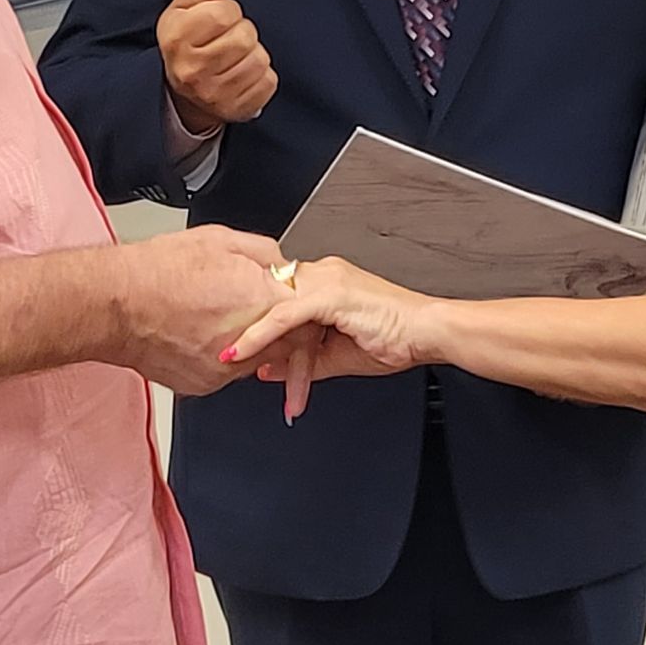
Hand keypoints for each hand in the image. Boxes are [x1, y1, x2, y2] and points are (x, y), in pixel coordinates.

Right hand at [112, 227, 287, 396]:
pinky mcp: (203, 384)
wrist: (116, 302)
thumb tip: (278, 263)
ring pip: (255, 361)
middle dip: (280, 331)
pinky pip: (224, 373)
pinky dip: (219, 357)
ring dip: (249, 345)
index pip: (306, 319)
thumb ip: (263, 253)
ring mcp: (225, 369)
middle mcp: (249, 342)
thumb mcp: (221, 239)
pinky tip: (197, 333)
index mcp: (263, 302)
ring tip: (216, 318)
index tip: (292, 308)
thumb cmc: (159, 271)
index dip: (301, 312)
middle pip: (287, 345)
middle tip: (258, 315)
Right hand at [159, 0, 276, 130]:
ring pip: (259, 60)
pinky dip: (262, 75)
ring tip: (237, 56)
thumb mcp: (182, 10)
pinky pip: (268, 82)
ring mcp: (215, 95)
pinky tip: (244, 73)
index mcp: (176, 40)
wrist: (184, 93)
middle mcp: (192, 71)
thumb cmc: (187, 43)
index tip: (221, 16)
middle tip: (229, 37)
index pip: (221, 13)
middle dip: (242, 30)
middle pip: (244, 37)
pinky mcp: (236, 109)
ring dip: (254, 53)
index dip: (228, 9)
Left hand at [220, 256, 440, 419]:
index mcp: (325, 282)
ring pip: (272, 303)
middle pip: (269, 295)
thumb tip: (266, 370)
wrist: (429, 333)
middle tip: (215, 346)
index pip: (276, 294)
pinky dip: (261, 334)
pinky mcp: (332, 294)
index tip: (229, 340)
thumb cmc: (396, 339)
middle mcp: (323, 274)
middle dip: (241, 321)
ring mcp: (327, 281)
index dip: (251, 317)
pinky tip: (242, 351)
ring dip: (245, 330)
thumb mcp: (337, 357)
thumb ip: (300, 362)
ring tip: (221, 354)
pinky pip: (285, 314)